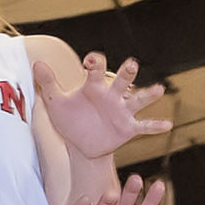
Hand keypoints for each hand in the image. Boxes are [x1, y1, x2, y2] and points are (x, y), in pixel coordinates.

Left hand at [33, 52, 168, 160]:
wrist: (80, 143)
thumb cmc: (69, 119)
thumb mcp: (55, 103)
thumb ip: (48, 83)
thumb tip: (36, 64)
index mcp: (93, 87)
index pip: (96, 70)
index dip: (94, 63)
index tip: (90, 60)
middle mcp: (111, 96)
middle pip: (121, 81)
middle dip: (126, 73)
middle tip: (132, 64)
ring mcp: (122, 111)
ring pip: (137, 100)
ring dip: (148, 95)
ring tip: (160, 90)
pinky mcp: (128, 128)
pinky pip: (143, 127)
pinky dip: (155, 126)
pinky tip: (167, 125)